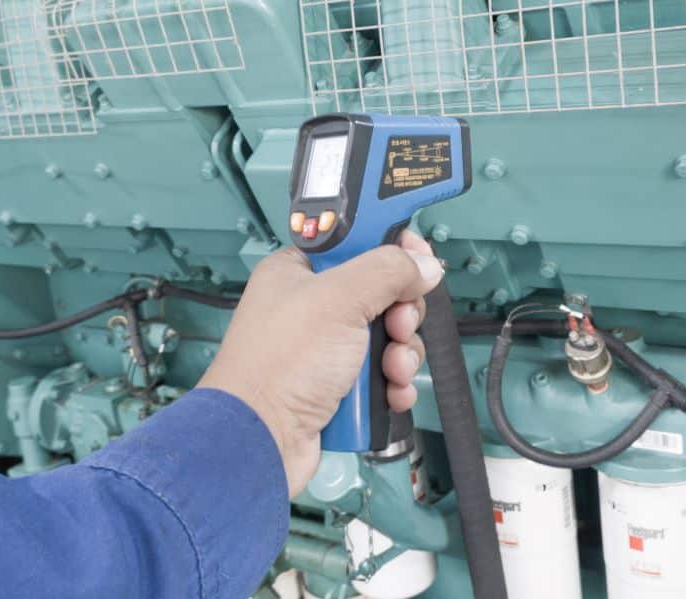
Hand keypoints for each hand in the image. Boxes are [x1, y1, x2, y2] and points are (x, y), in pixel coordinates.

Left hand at [198, 230, 443, 495]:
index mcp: (300, 272)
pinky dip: (392, 385)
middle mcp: (312, 308)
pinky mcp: (337, 387)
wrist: (260, 442)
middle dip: (401, 314)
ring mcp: (325, 350)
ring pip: (387, 338)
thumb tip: (425, 265)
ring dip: (401, 354)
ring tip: (391, 370)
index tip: (419, 259)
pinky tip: (390, 393)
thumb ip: (387, 272)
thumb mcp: (338, 300)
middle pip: (381, 293)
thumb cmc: (281, 365)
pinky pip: (382, 376)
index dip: (391, 248)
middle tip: (396, 326)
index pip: (356, 242)